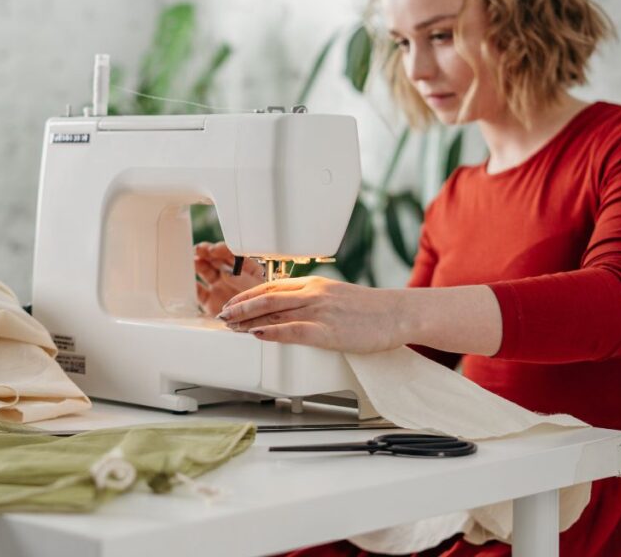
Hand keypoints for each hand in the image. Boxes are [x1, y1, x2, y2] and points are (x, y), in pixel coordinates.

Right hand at [194, 242, 264, 316]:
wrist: (258, 330)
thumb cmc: (265, 307)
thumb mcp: (258, 290)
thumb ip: (243, 280)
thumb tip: (226, 270)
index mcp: (247, 269)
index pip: (233, 254)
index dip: (222, 250)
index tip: (214, 250)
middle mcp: (232, 276)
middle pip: (217, 260)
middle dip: (207, 253)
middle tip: (199, 250)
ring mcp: (220, 287)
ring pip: (206, 272)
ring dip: (198, 264)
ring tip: (193, 261)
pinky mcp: (210, 301)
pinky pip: (199, 291)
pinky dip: (192, 286)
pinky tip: (189, 282)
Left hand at [217, 275, 410, 352]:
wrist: (398, 313)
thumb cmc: (372, 310)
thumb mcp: (338, 297)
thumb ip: (316, 301)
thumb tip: (295, 312)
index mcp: (315, 284)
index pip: (272, 286)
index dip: (248, 295)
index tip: (233, 303)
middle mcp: (313, 293)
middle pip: (266, 297)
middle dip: (240, 306)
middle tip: (222, 315)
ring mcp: (319, 311)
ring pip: (274, 311)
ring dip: (247, 319)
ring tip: (230, 327)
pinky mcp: (327, 331)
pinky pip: (292, 330)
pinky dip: (271, 332)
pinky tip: (256, 335)